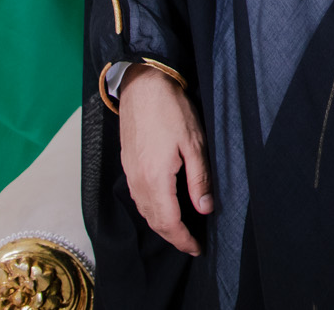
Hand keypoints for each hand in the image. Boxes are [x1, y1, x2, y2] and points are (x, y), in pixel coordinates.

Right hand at [117, 67, 213, 254]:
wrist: (142, 85)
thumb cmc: (170, 109)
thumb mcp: (194, 143)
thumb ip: (199, 179)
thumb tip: (205, 208)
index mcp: (155, 179)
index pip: (169, 222)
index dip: (183, 239)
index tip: (197, 248)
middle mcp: (138, 181)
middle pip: (154, 221)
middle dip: (172, 236)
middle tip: (190, 244)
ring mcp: (130, 173)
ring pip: (144, 210)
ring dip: (161, 224)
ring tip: (179, 230)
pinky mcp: (127, 164)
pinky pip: (138, 197)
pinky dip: (151, 209)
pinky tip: (163, 206)